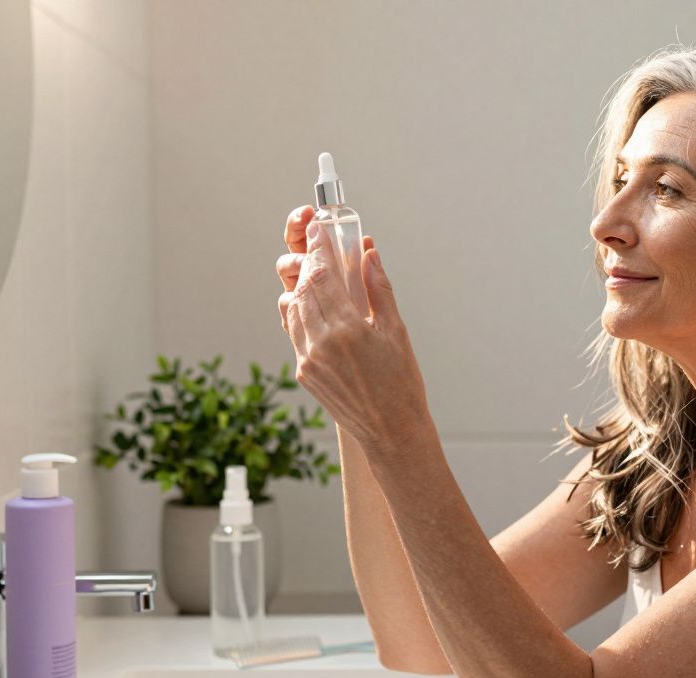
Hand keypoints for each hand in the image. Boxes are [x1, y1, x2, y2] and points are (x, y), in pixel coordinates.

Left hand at [275, 206, 430, 451]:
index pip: (322, 275)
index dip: (318, 246)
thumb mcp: (396, 331)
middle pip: (303, 287)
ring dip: (302, 285)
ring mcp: (307, 359)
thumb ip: (378, 288)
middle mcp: (320, 343)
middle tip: (318, 243)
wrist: (391, 431)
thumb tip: (368, 254)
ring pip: (293, 308)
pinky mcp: (303, 372)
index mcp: (347, 330)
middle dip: (309, 261)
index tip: (318, 227)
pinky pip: (294, 331)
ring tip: (318, 272)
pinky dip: (300, 311)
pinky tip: (313, 303)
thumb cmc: (402, 383)